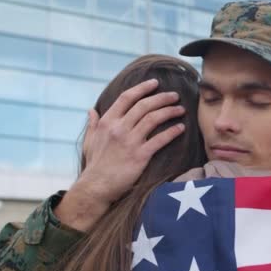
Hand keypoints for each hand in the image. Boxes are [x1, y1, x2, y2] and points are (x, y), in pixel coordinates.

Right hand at [54, 79, 185, 231]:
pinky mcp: (140, 156)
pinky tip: (181, 128)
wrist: (96, 187)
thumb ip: (92, 124)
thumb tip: (91, 110)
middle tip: (174, 95)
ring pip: (153, 119)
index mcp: (107, 122)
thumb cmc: (94, 165)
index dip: (142, 88)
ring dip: (169, 111)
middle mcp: (118, 128)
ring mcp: (130, 141)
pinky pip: (160, 140)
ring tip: (181, 109)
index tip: (155, 83)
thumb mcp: (89, 141)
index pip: (126, 98)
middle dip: (161, 97)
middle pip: (144, 105)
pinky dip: (172, 132)